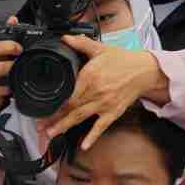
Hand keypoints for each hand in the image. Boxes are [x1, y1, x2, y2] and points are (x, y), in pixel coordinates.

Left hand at [44, 36, 166, 148]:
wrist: (144, 70)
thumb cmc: (122, 60)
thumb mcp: (101, 49)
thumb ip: (81, 44)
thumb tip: (65, 38)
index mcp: (90, 76)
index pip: (68, 92)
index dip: (54, 102)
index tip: (42, 108)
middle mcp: (96, 92)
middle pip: (70, 108)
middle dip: (54, 118)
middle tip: (39, 127)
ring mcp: (104, 104)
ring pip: (80, 117)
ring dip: (64, 127)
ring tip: (51, 134)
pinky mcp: (113, 112)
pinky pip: (101, 127)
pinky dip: (92, 137)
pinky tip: (84, 146)